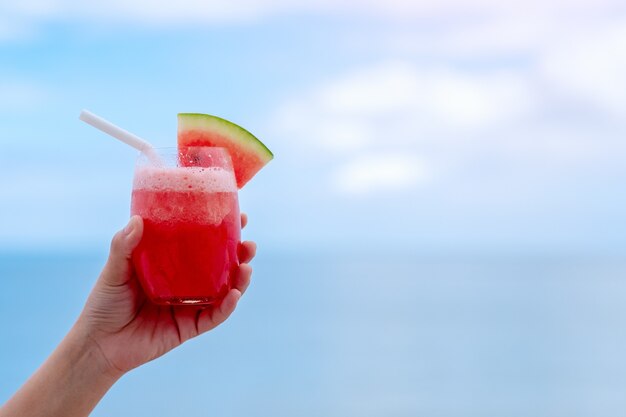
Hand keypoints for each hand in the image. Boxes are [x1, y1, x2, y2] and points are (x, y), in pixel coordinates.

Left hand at [76, 213, 255, 377]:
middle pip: (221, 267)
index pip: (201, 245)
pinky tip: (234, 294)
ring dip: (240, 279)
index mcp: (172, 266)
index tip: (237, 216)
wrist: (98, 344)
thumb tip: (138, 219)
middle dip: (240, 255)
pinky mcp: (189, 327)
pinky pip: (214, 316)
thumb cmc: (104, 304)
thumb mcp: (114, 270)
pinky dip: (227, 306)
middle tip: (249, 243)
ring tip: (247, 267)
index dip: (221, 232)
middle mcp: (186, 284)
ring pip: (224, 291)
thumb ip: (124, 246)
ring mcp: (190, 305)